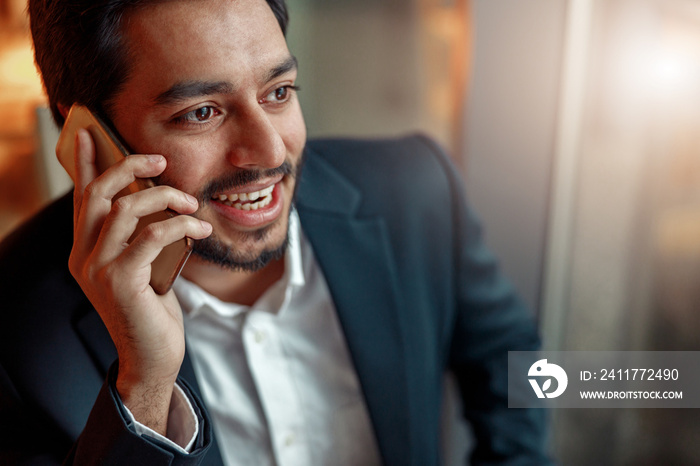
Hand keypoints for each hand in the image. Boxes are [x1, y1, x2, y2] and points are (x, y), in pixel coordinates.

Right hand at [65, 128, 211, 433]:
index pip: (82, 198)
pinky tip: (199, 230)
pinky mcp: (121, 283)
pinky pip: (151, 237)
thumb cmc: (151, 309)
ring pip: (125, 211)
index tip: (91, 133)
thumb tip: (158, 200)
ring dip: (165, 199)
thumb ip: (139, 237)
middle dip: (129, 168)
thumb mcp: (143, 266)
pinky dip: (179, 226)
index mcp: (84, 251)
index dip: (87, 164)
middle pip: (98, 195)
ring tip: (191, 204)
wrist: (153, 356)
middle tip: (160, 161)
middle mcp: (82, 257)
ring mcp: (98, 270)